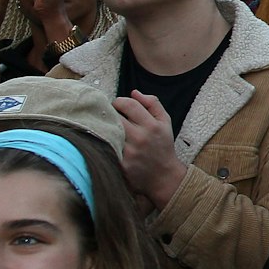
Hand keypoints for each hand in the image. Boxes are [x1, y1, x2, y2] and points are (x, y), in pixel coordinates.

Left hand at [114, 90, 186, 211]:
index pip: (128, 104)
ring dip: (105, 127)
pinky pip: (105, 147)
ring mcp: (129, 152)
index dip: (119, 101)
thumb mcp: (165, 122)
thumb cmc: (162, 146)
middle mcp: (140, 137)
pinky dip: (103, 142)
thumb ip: (153, 104)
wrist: (163, 176)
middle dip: (110, 113)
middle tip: (109, 116)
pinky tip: (105, 142)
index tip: (118, 105)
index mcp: (152, 125)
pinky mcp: (120, 164)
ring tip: (106, 128)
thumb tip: (134, 92)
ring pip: (107, 131)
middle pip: (114, 116)